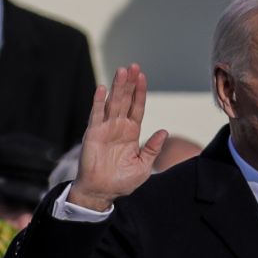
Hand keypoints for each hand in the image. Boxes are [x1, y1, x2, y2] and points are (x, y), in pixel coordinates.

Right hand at [72, 65, 166, 211]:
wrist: (103, 191)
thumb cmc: (123, 180)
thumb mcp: (144, 165)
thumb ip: (153, 148)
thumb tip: (164, 131)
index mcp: (131, 133)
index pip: (137, 107)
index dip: (140, 92)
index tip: (143, 76)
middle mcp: (119, 127)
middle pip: (125, 100)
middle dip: (129, 83)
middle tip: (133, 66)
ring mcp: (105, 128)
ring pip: (112, 103)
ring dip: (116, 87)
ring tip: (121, 70)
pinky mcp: (93, 134)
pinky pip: (96, 115)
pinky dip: (98, 101)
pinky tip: (101, 88)